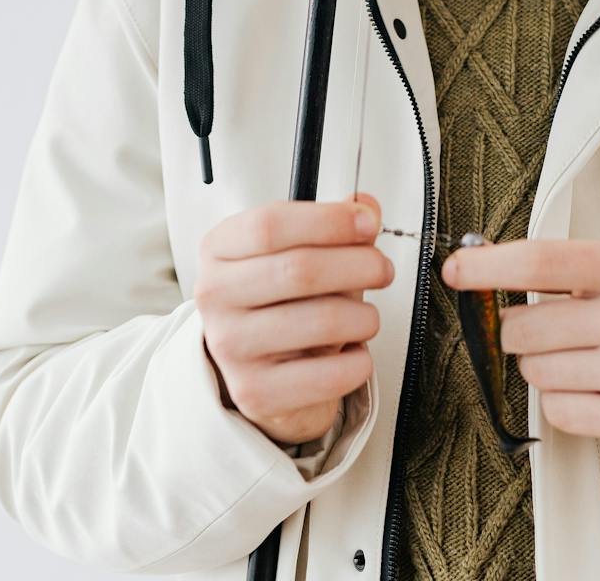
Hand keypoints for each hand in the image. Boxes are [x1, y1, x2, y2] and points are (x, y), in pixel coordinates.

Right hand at [194, 193, 392, 447]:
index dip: (329, 220)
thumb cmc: (283, 297)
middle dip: (359, 265)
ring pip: (321, 320)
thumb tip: (367, 206)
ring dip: (364, 316)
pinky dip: (358, 362)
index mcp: (220, 249)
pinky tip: (356, 353)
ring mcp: (230, 347)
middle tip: (384, 270)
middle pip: (300, 269)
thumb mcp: (301, 249)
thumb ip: (335, 224)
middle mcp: (216, 296)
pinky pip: (328, 375)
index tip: (369, 223)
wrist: (260, 365)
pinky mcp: (254, 392)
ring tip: (368, 318)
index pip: (270, 224)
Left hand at [441, 238, 599, 448]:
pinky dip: (561, 400)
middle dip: (518, 329)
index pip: (540, 262)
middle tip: (548, 327)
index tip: (456, 271)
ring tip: (580, 357)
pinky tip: (591, 386)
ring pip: (533, 371)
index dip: (488, 267)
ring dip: (541, 366)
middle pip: (523, 326)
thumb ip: (562, 266)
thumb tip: (484, 267)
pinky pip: (555, 411)